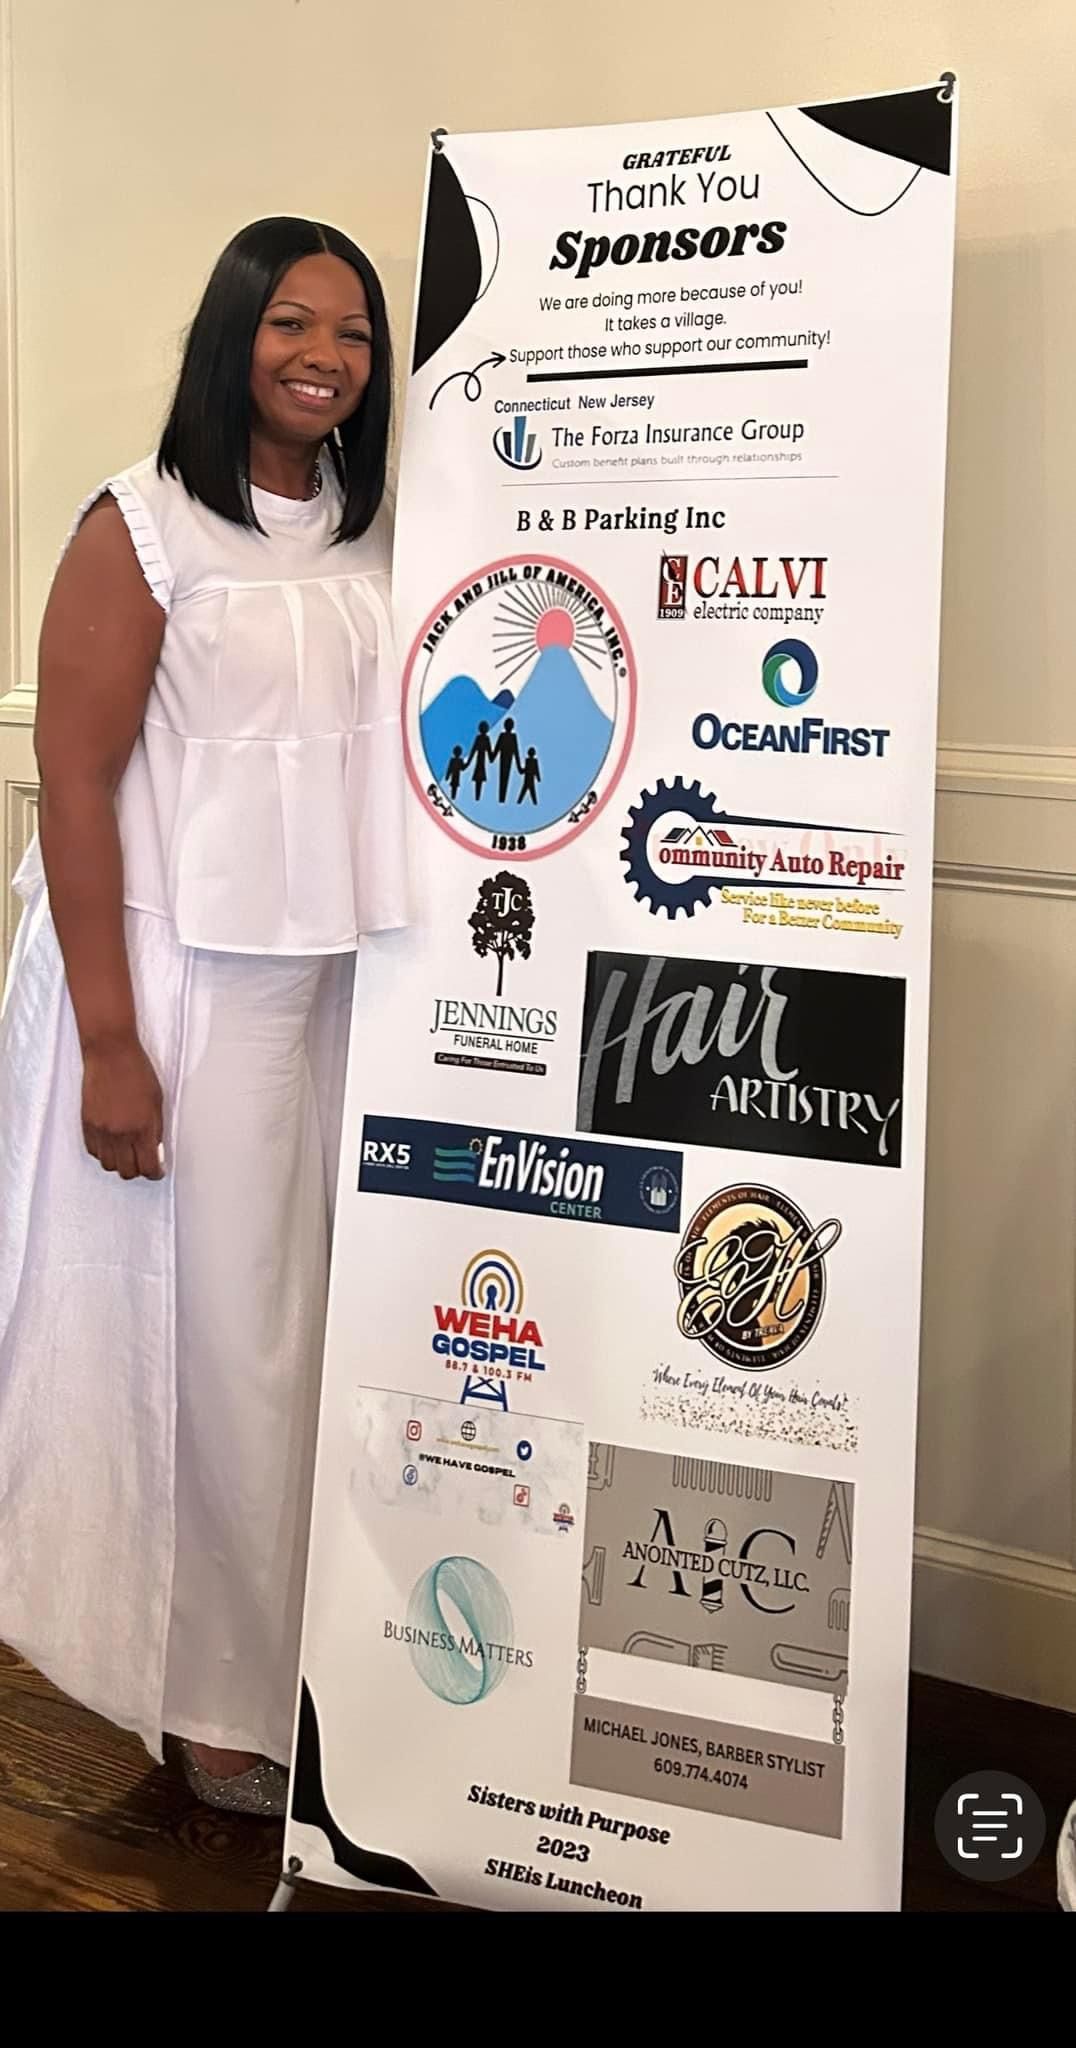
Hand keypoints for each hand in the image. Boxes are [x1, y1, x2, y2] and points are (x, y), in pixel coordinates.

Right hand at [81, 1034, 164, 1179]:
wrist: (110, 1053)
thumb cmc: (137, 1071)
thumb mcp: (157, 1101)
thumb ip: (156, 1129)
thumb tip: (154, 1149)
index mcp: (142, 1127)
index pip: (148, 1166)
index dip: (155, 1173)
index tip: (158, 1171)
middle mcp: (120, 1133)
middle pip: (127, 1171)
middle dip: (138, 1169)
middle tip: (143, 1161)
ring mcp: (101, 1130)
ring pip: (108, 1164)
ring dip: (119, 1162)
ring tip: (126, 1152)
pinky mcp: (87, 1123)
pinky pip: (93, 1151)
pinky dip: (103, 1152)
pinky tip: (111, 1143)